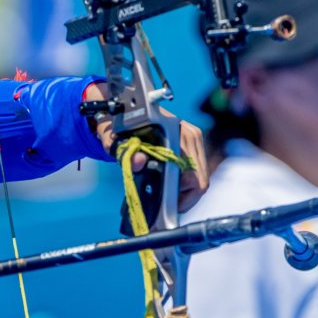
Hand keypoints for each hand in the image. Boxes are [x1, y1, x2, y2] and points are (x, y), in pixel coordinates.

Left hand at [86, 83, 209, 212]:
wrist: (127, 112)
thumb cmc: (120, 128)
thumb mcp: (116, 141)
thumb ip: (125, 152)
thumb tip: (139, 161)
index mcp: (174, 131)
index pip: (190, 175)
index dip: (180, 196)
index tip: (166, 206)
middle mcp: (190, 133)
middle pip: (200, 180)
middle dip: (185, 198)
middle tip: (167, 205)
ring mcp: (195, 137)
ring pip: (201, 178)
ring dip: (187, 192)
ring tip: (169, 197)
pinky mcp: (195, 142)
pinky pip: (198, 171)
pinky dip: (188, 183)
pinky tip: (173, 185)